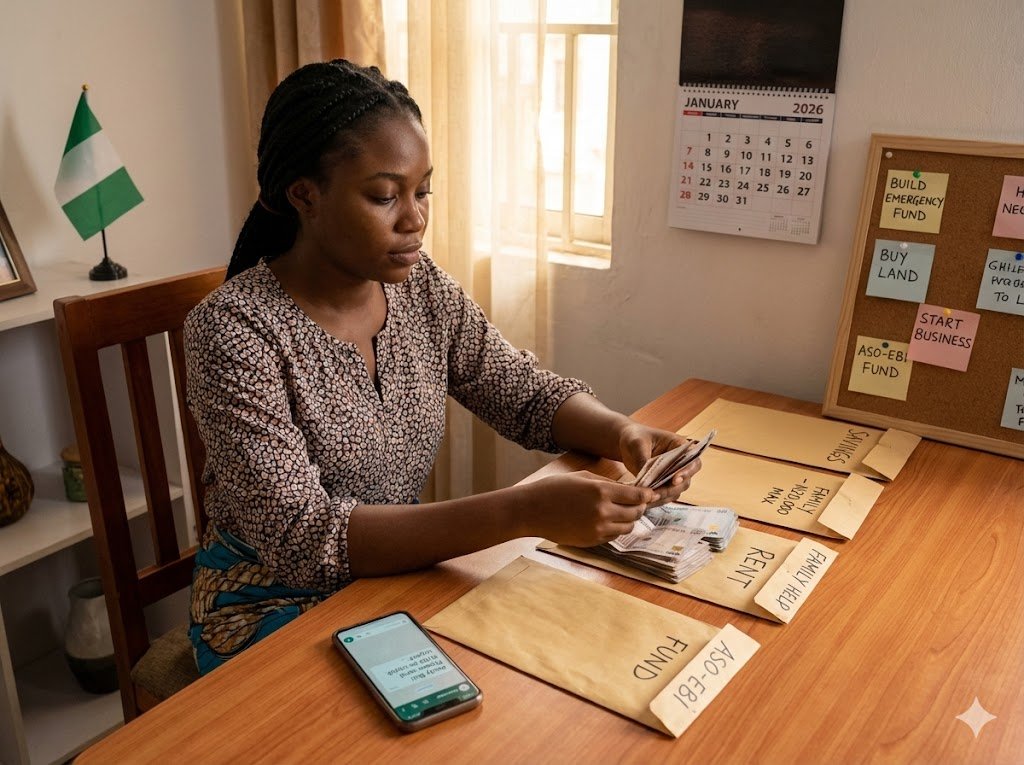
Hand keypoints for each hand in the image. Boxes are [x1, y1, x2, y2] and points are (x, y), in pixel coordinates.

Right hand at [522, 471, 656, 546]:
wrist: (531, 511)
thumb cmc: (553, 489)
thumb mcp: (582, 477)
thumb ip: (607, 483)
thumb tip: (627, 488)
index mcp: (601, 491)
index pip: (636, 496)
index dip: (646, 495)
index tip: (649, 494)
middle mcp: (602, 512)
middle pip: (635, 513)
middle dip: (639, 507)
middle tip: (637, 502)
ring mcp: (597, 530)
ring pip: (627, 527)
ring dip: (628, 519)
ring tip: (622, 512)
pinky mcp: (591, 541)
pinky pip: (613, 536)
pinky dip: (615, 529)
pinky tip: (606, 520)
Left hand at [617, 421, 701, 502]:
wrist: (626, 443)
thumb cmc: (635, 437)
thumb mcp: (637, 444)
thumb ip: (643, 460)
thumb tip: (646, 481)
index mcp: (680, 446)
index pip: (692, 461)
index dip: (687, 472)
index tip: (674, 480)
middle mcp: (680, 462)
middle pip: (685, 481)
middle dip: (671, 489)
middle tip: (656, 494)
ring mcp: (672, 475)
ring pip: (675, 491)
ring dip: (663, 497)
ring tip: (648, 499)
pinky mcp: (663, 484)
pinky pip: (664, 496)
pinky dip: (656, 500)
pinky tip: (644, 502)